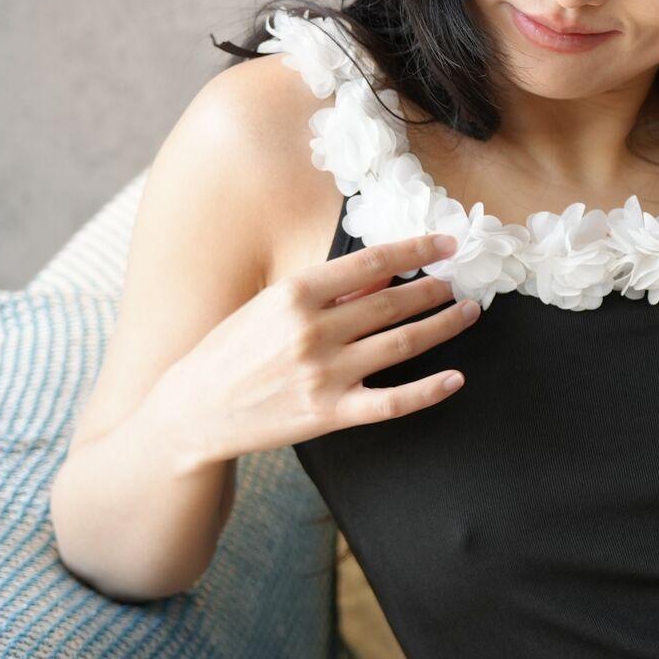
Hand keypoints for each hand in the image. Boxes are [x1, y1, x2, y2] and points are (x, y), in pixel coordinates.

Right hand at [139, 233, 478, 471]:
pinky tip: (456, 379)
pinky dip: (429, 390)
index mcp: (294, 294)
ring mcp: (324, 374)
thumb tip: (381, 272)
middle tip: (462, 280)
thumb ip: (324, 292)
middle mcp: (312, 331)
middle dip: (435, 288)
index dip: (416, 249)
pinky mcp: (330, 413)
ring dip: (442, 325)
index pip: (371, 261)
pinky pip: (393, 401)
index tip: (446, 244)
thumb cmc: (229, 353)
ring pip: (402, 344)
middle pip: (392, 302)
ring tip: (468, 312)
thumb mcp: (267, 307)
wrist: (191, 412)